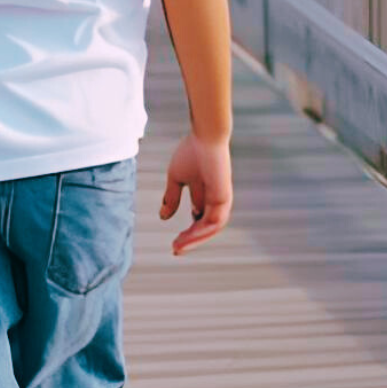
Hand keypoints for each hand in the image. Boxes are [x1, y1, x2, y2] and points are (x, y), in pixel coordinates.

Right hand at [159, 134, 232, 254]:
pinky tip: (189, 236)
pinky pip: (214, 221)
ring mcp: (221, 201)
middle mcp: (215, 202)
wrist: (205, 138)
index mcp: (205, 196)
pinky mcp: (223, 198)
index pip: (197, 221)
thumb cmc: (191, 153)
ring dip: (195, 239)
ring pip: (209, 228)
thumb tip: (163, 217)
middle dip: (190, 240)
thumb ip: (171, 198)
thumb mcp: (176, 178)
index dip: (187, 234)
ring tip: (179, 246)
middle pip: (204, 228)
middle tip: (175, 250)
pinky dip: (202, 231)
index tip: (174, 244)